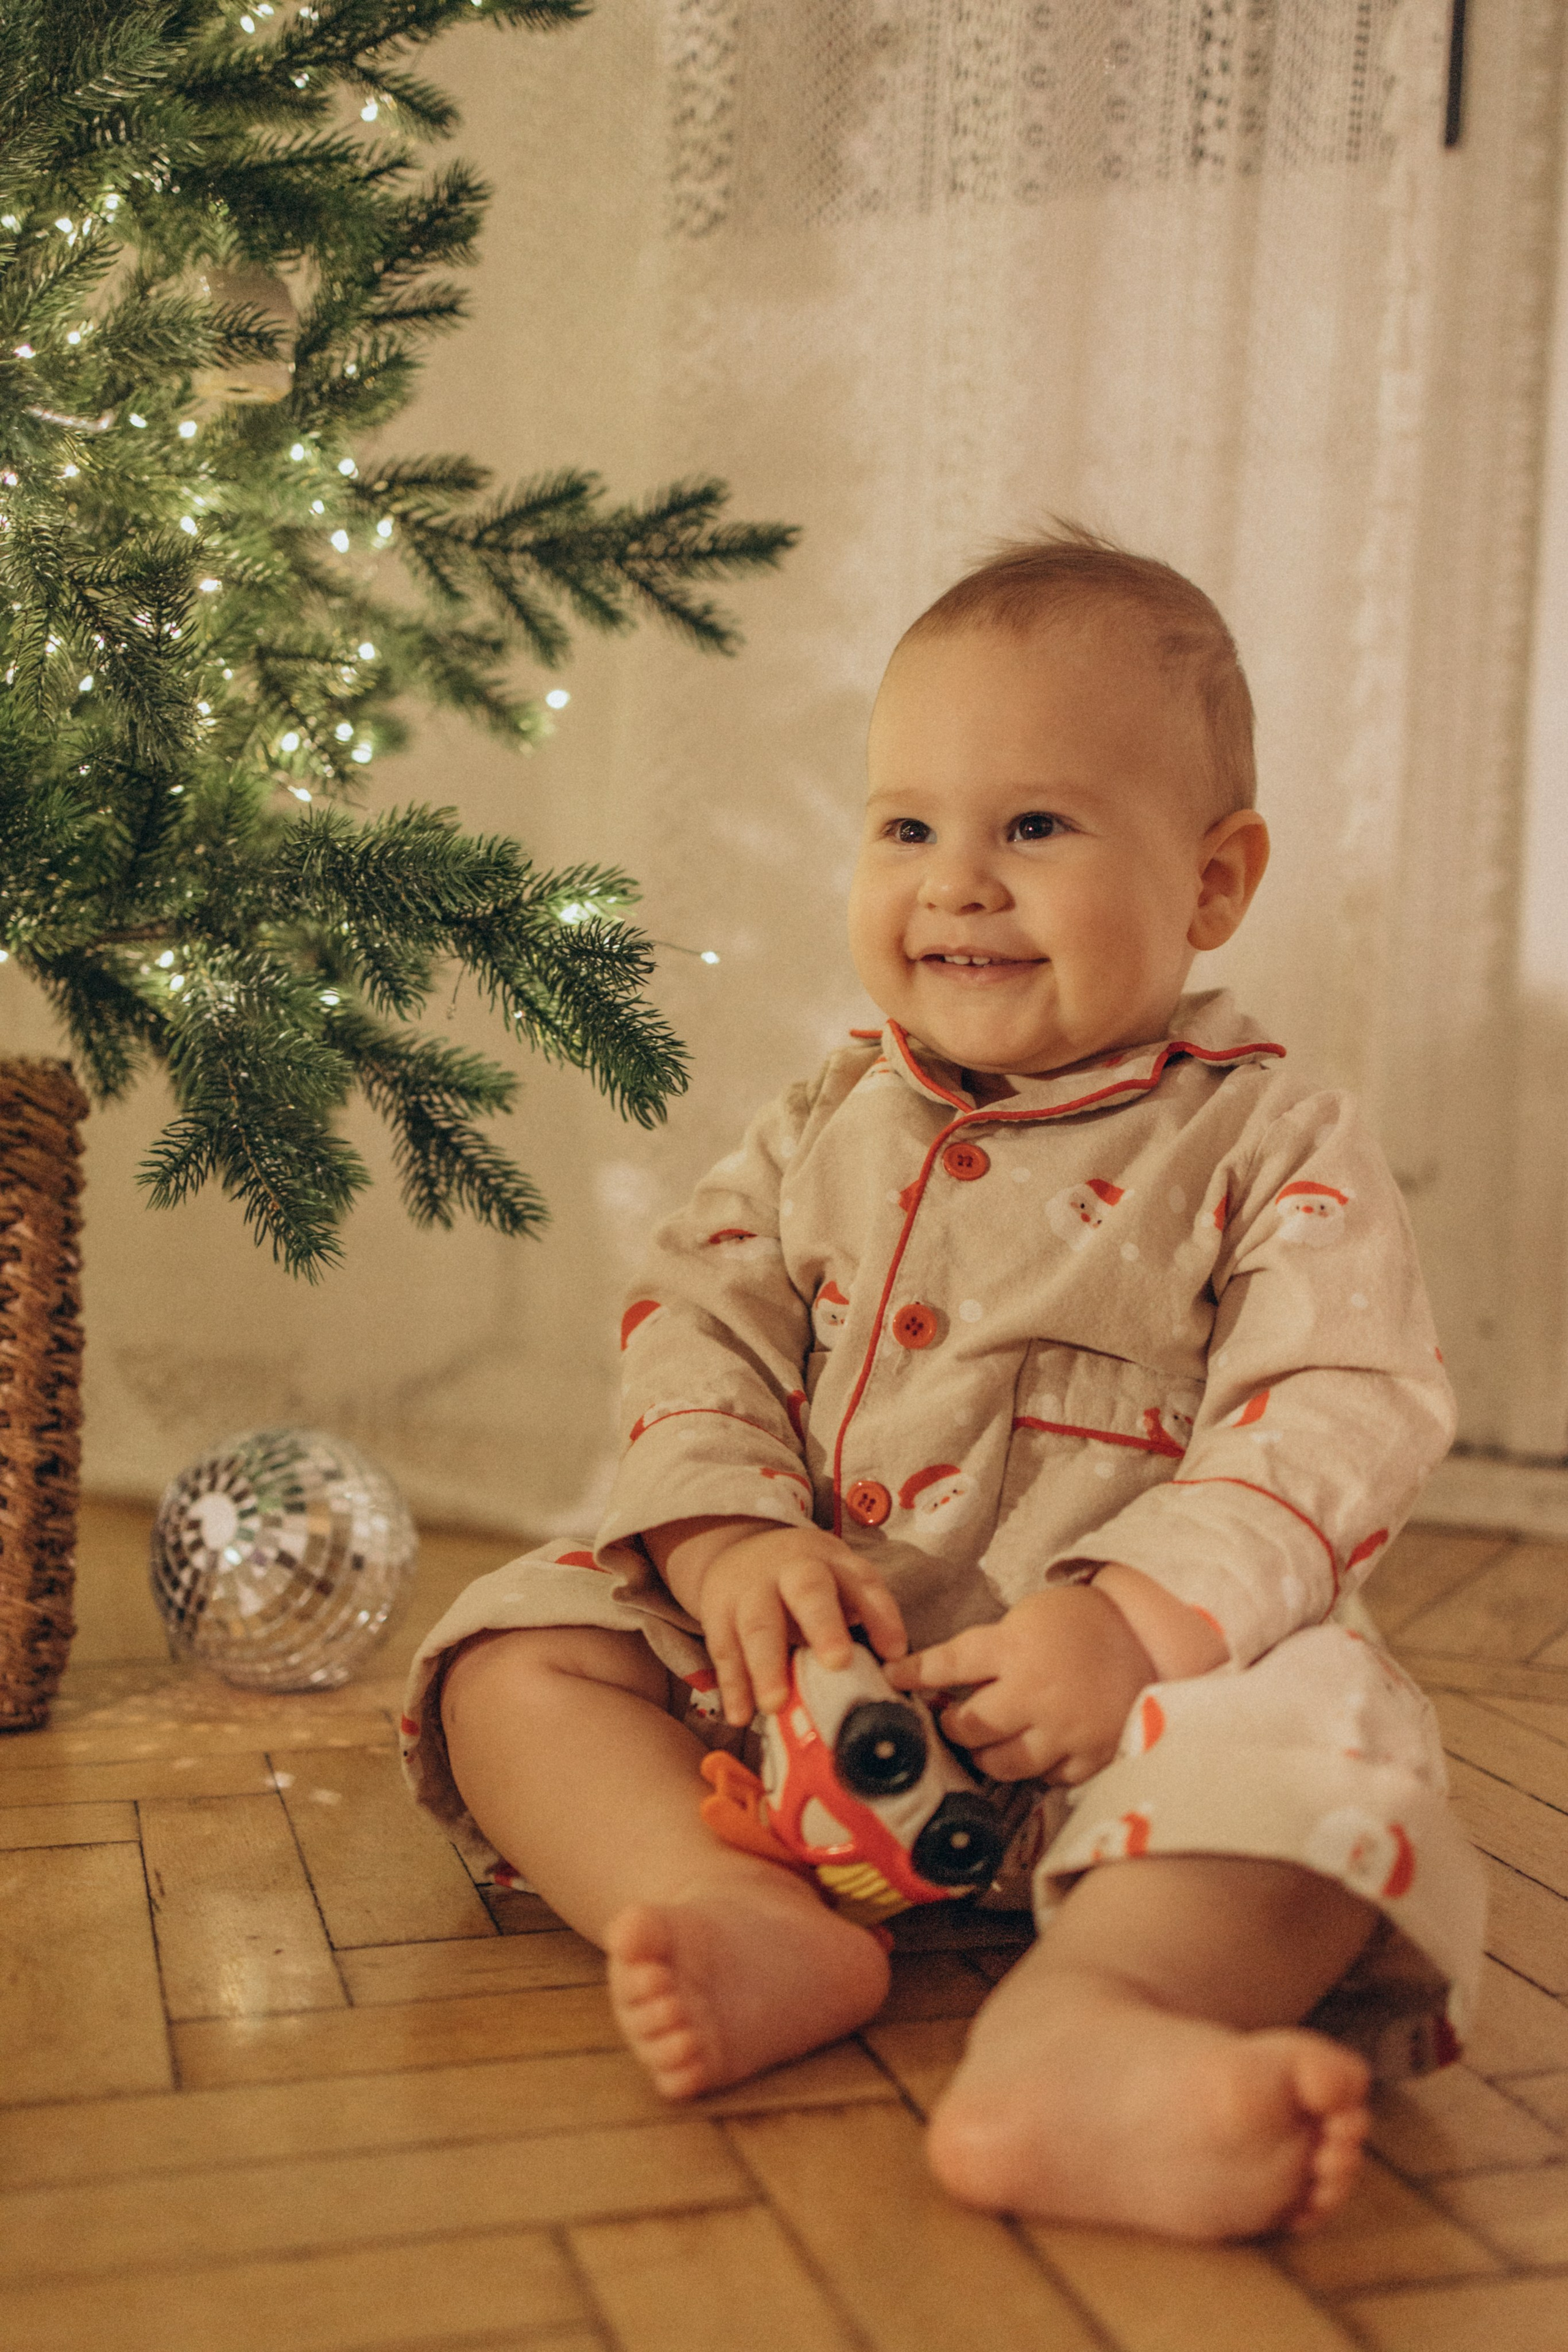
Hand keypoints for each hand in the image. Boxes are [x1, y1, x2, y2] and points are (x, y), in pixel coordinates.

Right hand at [681, 1524, 906, 1726]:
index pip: (862, 1581)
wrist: (734, 1550)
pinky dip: (732, 1685)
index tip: (895, 1652)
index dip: (880, 1614)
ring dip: (767, 1666)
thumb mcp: (834, 1579)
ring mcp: (750, 1590)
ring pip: (759, 1625)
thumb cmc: (801, 1580)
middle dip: (823, 1626)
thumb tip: (891, 1668)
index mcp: (830, 1561)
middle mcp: (790, 1569)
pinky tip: (740, 1716)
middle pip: (808, 1591)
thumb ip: (860, 1613)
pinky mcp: (717, 1613)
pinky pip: (724, 1650)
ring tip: (776, 1705)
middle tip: (837, 1663)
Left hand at [885, 1583, 1155, 1782]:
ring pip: (1004, 1763)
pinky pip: (1048, 1779)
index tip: (891, 1677)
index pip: (949, 1664)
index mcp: (1016, 1647)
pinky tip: (1035, 1751)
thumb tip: (945, 1681)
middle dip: (953, 1725)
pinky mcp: (1091, 1756)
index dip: (915, 1673)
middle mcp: (1036, 1692)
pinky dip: (1037, 1769)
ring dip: (987, 1755)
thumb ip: (993, 1649)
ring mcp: (1065, 1730)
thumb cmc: (1079, 1622)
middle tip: (953, 1720)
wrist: (1149, 1636)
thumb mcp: (1030, 1617)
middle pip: (971, 1726)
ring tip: (988, 1743)